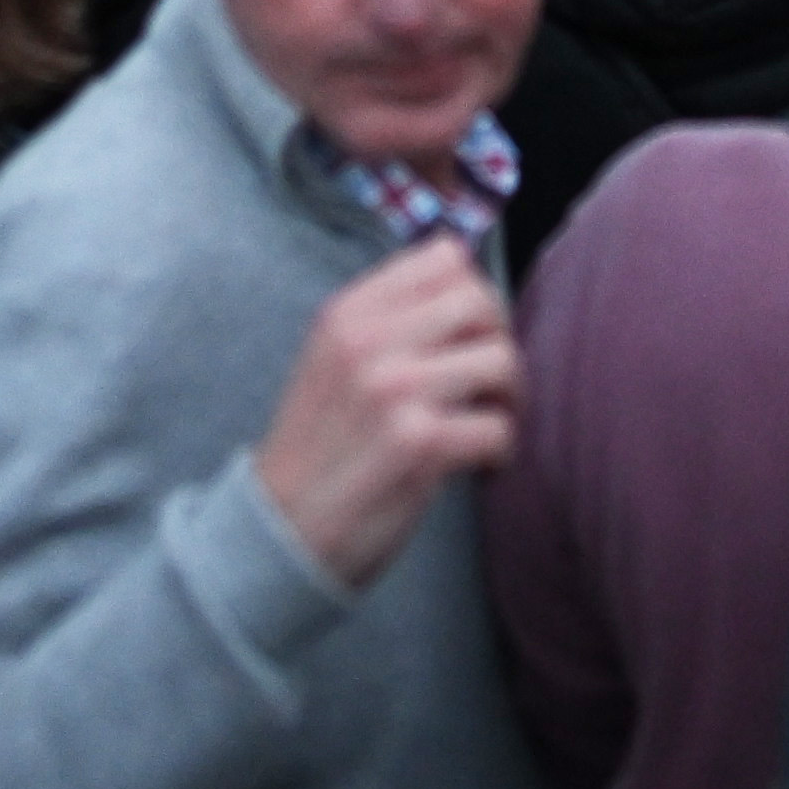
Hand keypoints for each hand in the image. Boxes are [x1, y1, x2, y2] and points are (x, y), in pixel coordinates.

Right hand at [252, 237, 518, 592]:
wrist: (279, 531)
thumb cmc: (321, 450)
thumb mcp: (333, 362)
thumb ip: (388, 321)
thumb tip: (470, 286)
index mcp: (347, 312)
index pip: (446, 257)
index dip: (473, 298)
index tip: (468, 341)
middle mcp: (368, 341)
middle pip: (481, 302)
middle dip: (499, 345)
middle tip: (489, 389)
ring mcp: (392, 390)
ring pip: (501, 361)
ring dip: (509, 401)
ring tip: (485, 428)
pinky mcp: (417, 444)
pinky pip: (498, 427)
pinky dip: (500, 453)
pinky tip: (477, 469)